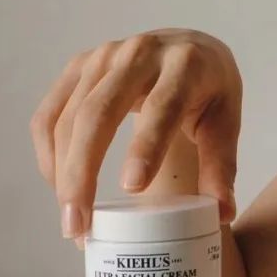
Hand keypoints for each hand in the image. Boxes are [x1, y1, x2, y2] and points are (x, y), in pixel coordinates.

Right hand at [30, 29, 241, 238]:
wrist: (193, 50)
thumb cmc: (211, 93)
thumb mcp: (226, 124)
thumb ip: (221, 167)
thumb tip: (222, 214)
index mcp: (185, 66)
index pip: (161, 105)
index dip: (146, 146)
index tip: (132, 189)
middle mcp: (139, 54)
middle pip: (99, 112)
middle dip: (83, 172)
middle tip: (80, 226)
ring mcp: (102, 57)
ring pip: (68, 117)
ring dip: (62, 173)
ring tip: (72, 222)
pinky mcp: (78, 67)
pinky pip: (50, 115)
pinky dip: (50, 155)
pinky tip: (59, 188)